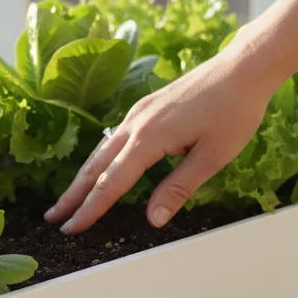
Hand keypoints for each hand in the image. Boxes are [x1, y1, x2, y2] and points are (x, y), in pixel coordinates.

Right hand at [43, 34, 278, 233]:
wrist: (244, 68)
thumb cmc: (235, 112)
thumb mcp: (212, 157)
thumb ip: (178, 189)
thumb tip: (153, 220)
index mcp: (150, 139)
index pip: (112, 183)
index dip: (91, 209)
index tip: (72, 229)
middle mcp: (136, 124)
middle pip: (96, 166)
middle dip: (73, 195)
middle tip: (54, 219)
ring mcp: (139, 113)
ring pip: (101, 151)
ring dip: (82, 178)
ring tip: (66, 200)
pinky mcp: (146, 107)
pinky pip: (113, 138)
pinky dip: (99, 159)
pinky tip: (98, 169)